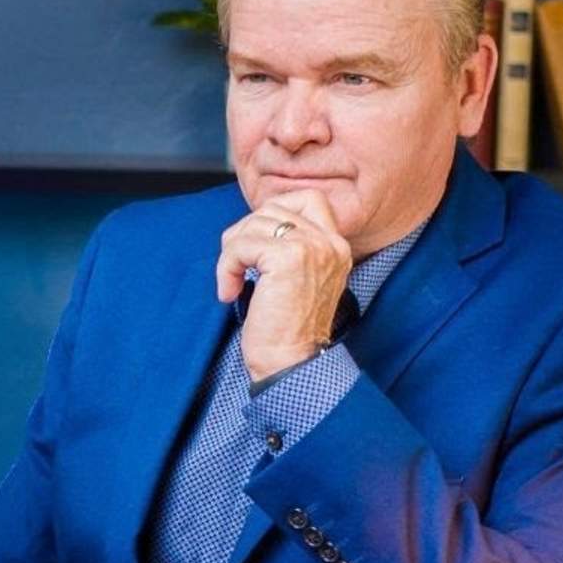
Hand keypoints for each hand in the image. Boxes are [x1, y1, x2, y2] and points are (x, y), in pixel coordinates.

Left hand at [215, 190, 353, 381]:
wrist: (292, 363)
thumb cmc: (285, 329)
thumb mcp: (295, 278)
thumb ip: (287, 247)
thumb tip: (251, 224)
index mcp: (336, 246)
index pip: (308, 199)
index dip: (272, 213)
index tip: (255, 247)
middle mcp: (330, 242)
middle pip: (274, 208)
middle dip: (244, 233)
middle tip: (236, 266)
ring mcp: (312, 247)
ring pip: (253, 225)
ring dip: (231, 254)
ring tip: (232, 284)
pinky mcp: (288, 257)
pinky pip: (240, 246)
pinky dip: (226, 268)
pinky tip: (228, 293)